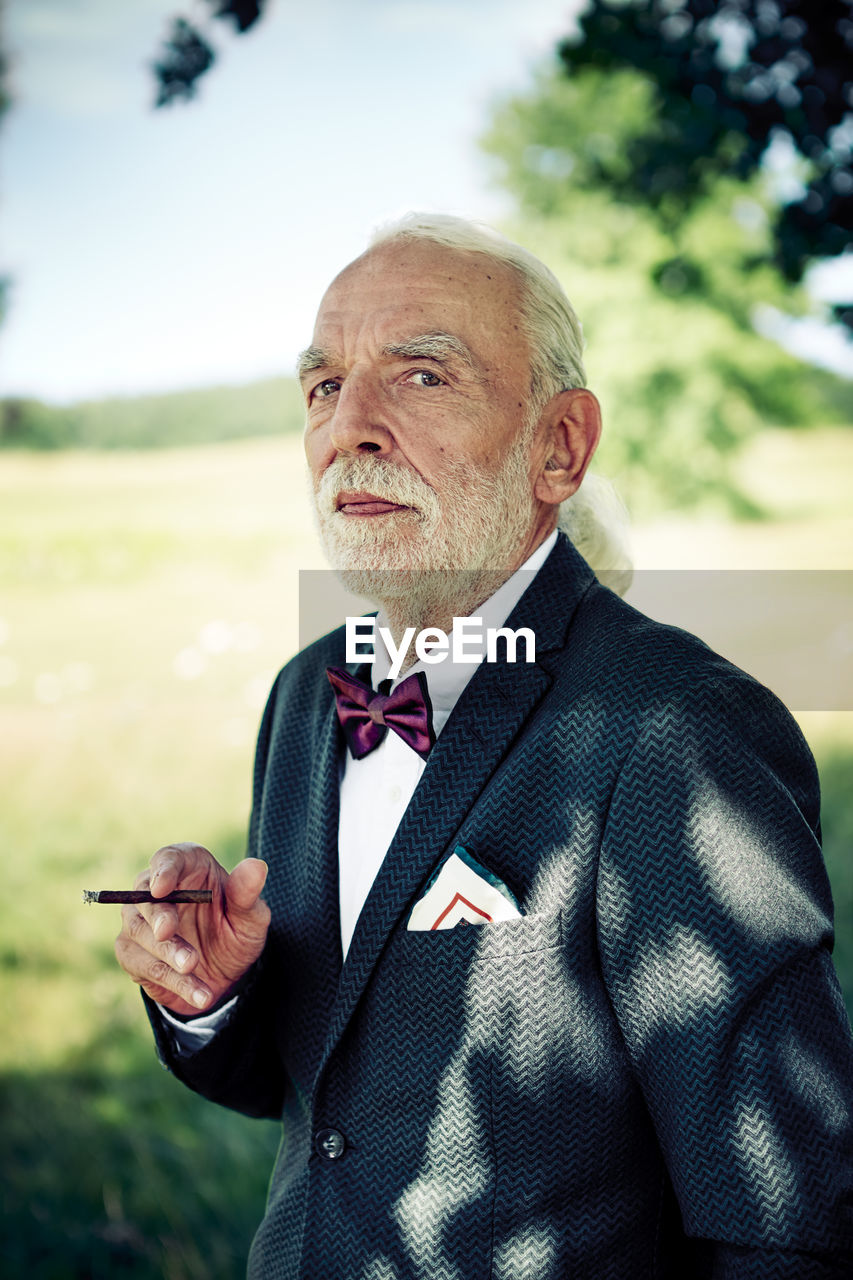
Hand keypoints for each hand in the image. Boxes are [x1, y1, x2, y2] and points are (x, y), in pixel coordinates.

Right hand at [114, 842, 270, 1015]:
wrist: (227, 973)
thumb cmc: (237, 930)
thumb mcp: (250, 916)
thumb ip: (247, 893)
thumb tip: (255, 866)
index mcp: (187, 867)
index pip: (168, 858)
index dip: (163, 870)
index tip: (162, 887)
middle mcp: (156, 889)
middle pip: (145, 895)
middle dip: (158, 915)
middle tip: (169, 931)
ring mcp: (139, 921)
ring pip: (140, 933)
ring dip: (166, 952)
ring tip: (193, 966)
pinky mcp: (132, 952)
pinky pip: (145, 965)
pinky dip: (173, 981)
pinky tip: (199, 993)